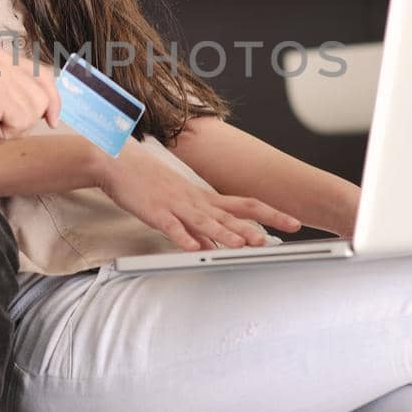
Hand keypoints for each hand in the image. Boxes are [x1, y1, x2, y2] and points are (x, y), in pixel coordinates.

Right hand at [0, 45, 59, 146]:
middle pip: (44, 96)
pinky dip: (1, 135)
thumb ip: (13, 93)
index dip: (53, 101)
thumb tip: (48, 108)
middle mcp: (2, 58)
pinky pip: (19, 122)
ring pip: (34, 112)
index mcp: (0, 56)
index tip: (53, 120)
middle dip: (24, 121)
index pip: (44, 75)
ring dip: (10, 129)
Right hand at [98, 145, 301, 250]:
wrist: (118, 162)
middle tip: (286, 231)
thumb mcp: (179, 205)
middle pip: (234, 212)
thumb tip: (211, 247)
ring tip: (246, 245)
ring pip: (207, 221)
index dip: (271, 212)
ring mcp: (177, 206)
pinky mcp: (156, 212)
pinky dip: (183, 238)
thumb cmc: (149, 183)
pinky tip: (193, 249)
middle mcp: (196, 201)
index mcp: (204, 198)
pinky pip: (172, 227)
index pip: (245, 205)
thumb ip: (196, 228)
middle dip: (262, 223)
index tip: (293, 220)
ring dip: (226, 234)